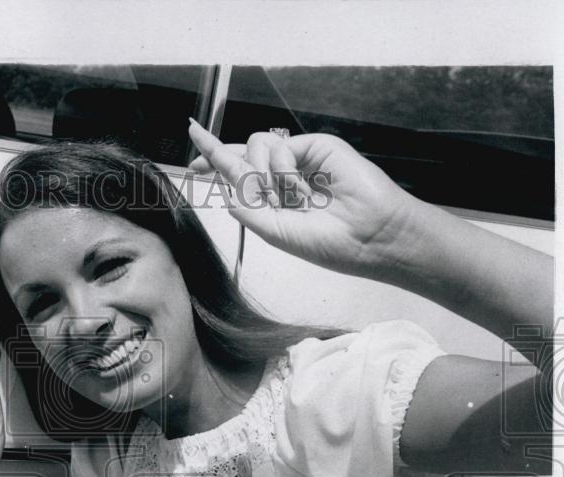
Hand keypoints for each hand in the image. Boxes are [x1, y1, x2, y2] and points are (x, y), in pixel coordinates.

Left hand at [187, 121, 421, 281]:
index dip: (213, 162)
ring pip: (254, 146)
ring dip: (263, 176)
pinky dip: (282, 170)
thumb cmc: (330, 243)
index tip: (191, 160)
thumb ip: (246, 207)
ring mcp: (298, 159)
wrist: (371, 236)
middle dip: (225, 164)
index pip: (236, 174)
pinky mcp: (313, 146)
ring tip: (288, 200)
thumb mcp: (275, 231)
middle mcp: (282, 176)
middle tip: (230, 183)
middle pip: (240, 154)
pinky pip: (278, 146)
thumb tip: (226, 185)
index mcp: (272, 199)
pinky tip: (300, 190)